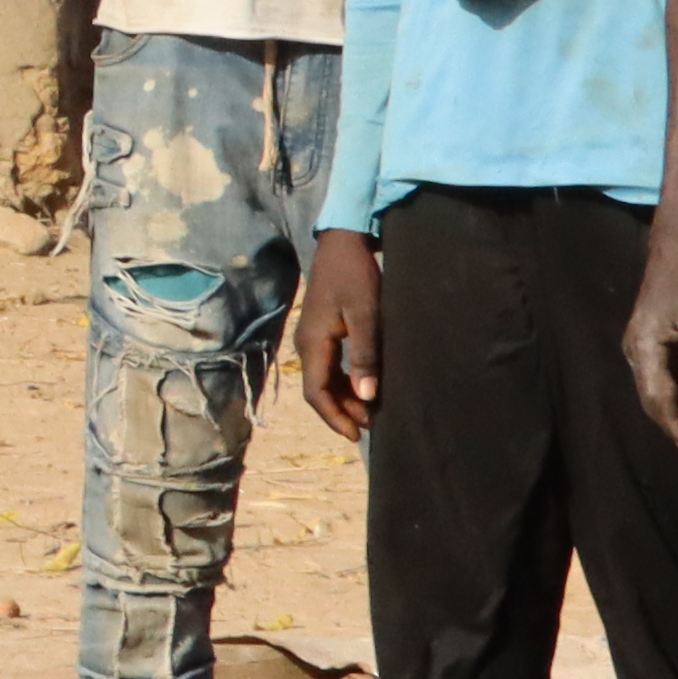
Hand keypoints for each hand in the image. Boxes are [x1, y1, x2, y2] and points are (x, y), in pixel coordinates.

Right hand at [300, 228, 384, 442]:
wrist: (341, 243)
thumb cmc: (356, 276)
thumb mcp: (366, 314)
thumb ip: (364, 355)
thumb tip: (366, 396)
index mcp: (313, 344)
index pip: (316, 392)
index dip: (335, 417)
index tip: (356, 435)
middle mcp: (305, 345)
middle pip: (318, 390)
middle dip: (342, 411)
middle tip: (371, 426)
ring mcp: (310, 338)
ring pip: (323, 379)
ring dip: (343, 398)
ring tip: (370, 410)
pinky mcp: (320, 331)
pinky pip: (327, 366)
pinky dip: (343, 382)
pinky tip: (362, 385)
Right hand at [622, 214, 677, 454]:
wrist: (677, 243)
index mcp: (644, 347)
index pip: (658, 398)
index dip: (676, 425)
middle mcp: (636, 350)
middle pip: (654, 398)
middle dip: (677, 425)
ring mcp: (642, 344)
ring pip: (658, 388)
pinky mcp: (653, 337)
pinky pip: (663, 375)